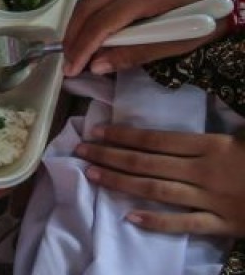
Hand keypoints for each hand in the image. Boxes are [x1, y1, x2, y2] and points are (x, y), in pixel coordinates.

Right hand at [62, 0, 227, 76]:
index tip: (72, 69)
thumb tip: (97, 66)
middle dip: (73, 36)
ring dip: (77, 26)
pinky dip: (89, 16)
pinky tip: (87, 33)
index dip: (83, 47)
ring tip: (73, 50)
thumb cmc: (207, 21)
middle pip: (88, 6)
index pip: (102, 22)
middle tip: (66, 61)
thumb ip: (136, 54)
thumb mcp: (177, 44)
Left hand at [76, 125, 244, 237]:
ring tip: (93, 174)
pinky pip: (185, 224)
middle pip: (149, 162)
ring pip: (157, 190)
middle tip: (80, 150)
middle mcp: (206, 172)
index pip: (157, 139)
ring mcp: (212, 200)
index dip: (124, 135)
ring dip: (122, 182)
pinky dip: (157, 222)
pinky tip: (130, 217)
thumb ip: (230, 111)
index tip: (96, 130)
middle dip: (111, 155)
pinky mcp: (223, 225)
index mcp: (213, 145)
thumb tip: (220, 84)